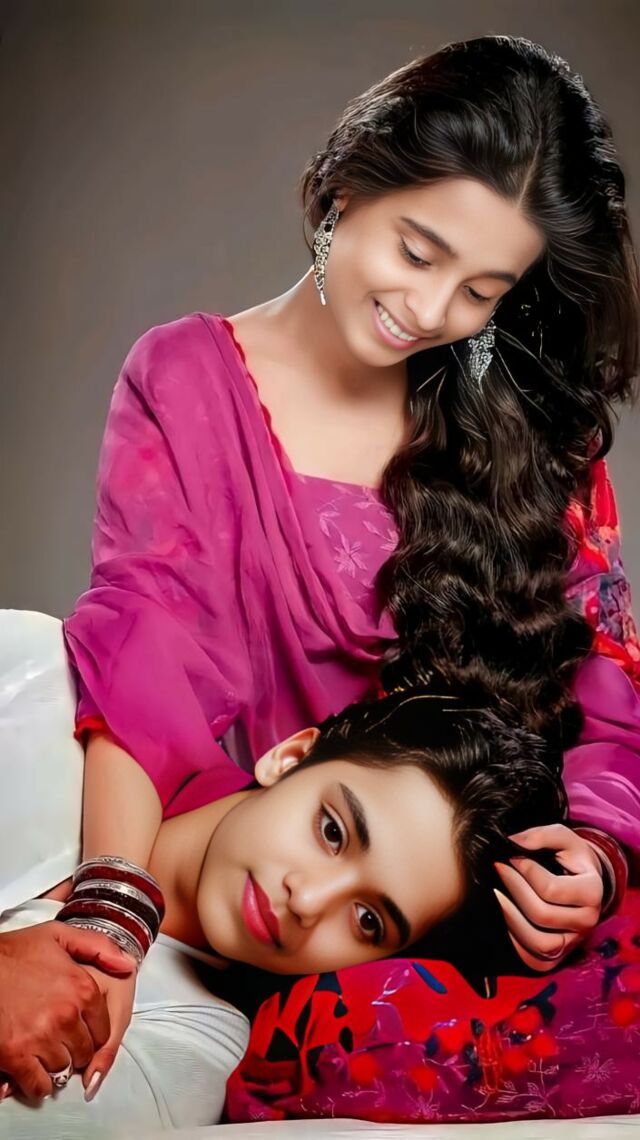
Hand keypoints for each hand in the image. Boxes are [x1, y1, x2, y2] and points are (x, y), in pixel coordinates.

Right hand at [0, 921, 134, 1099]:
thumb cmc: (16, 952)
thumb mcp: (59, 936)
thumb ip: (99, 947)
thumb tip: (129, 965)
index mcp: (83, 989)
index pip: (103, 1031)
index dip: (91, 1033)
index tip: (79, 1030)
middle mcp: (67, 1016)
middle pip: (85, 1053)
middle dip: (75, 1050)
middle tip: (60, 1042)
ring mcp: (42, 1038)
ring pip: (63, 1070)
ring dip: (56, 1065)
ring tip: (45, 1053)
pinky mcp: (16, 1055)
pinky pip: (38, 1085)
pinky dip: (38, 1084)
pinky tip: (32, 1072)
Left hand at [493, 823, 604, 972]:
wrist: (581, 881)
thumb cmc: (569, 857)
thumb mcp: (563, 837)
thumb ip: (541, 835)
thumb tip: (513, 842)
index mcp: (594, 891)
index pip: (552, 889)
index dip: (526, 871)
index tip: (511, 857)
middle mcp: (588, 921)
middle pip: (542, 914)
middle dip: (514, 889)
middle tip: (499, 869)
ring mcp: (574, 941)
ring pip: (538, 942)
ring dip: (511, 917)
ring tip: (496, 894)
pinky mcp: (558, 955)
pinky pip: (533, 956)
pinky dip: (514, 938)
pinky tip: (503, 914)